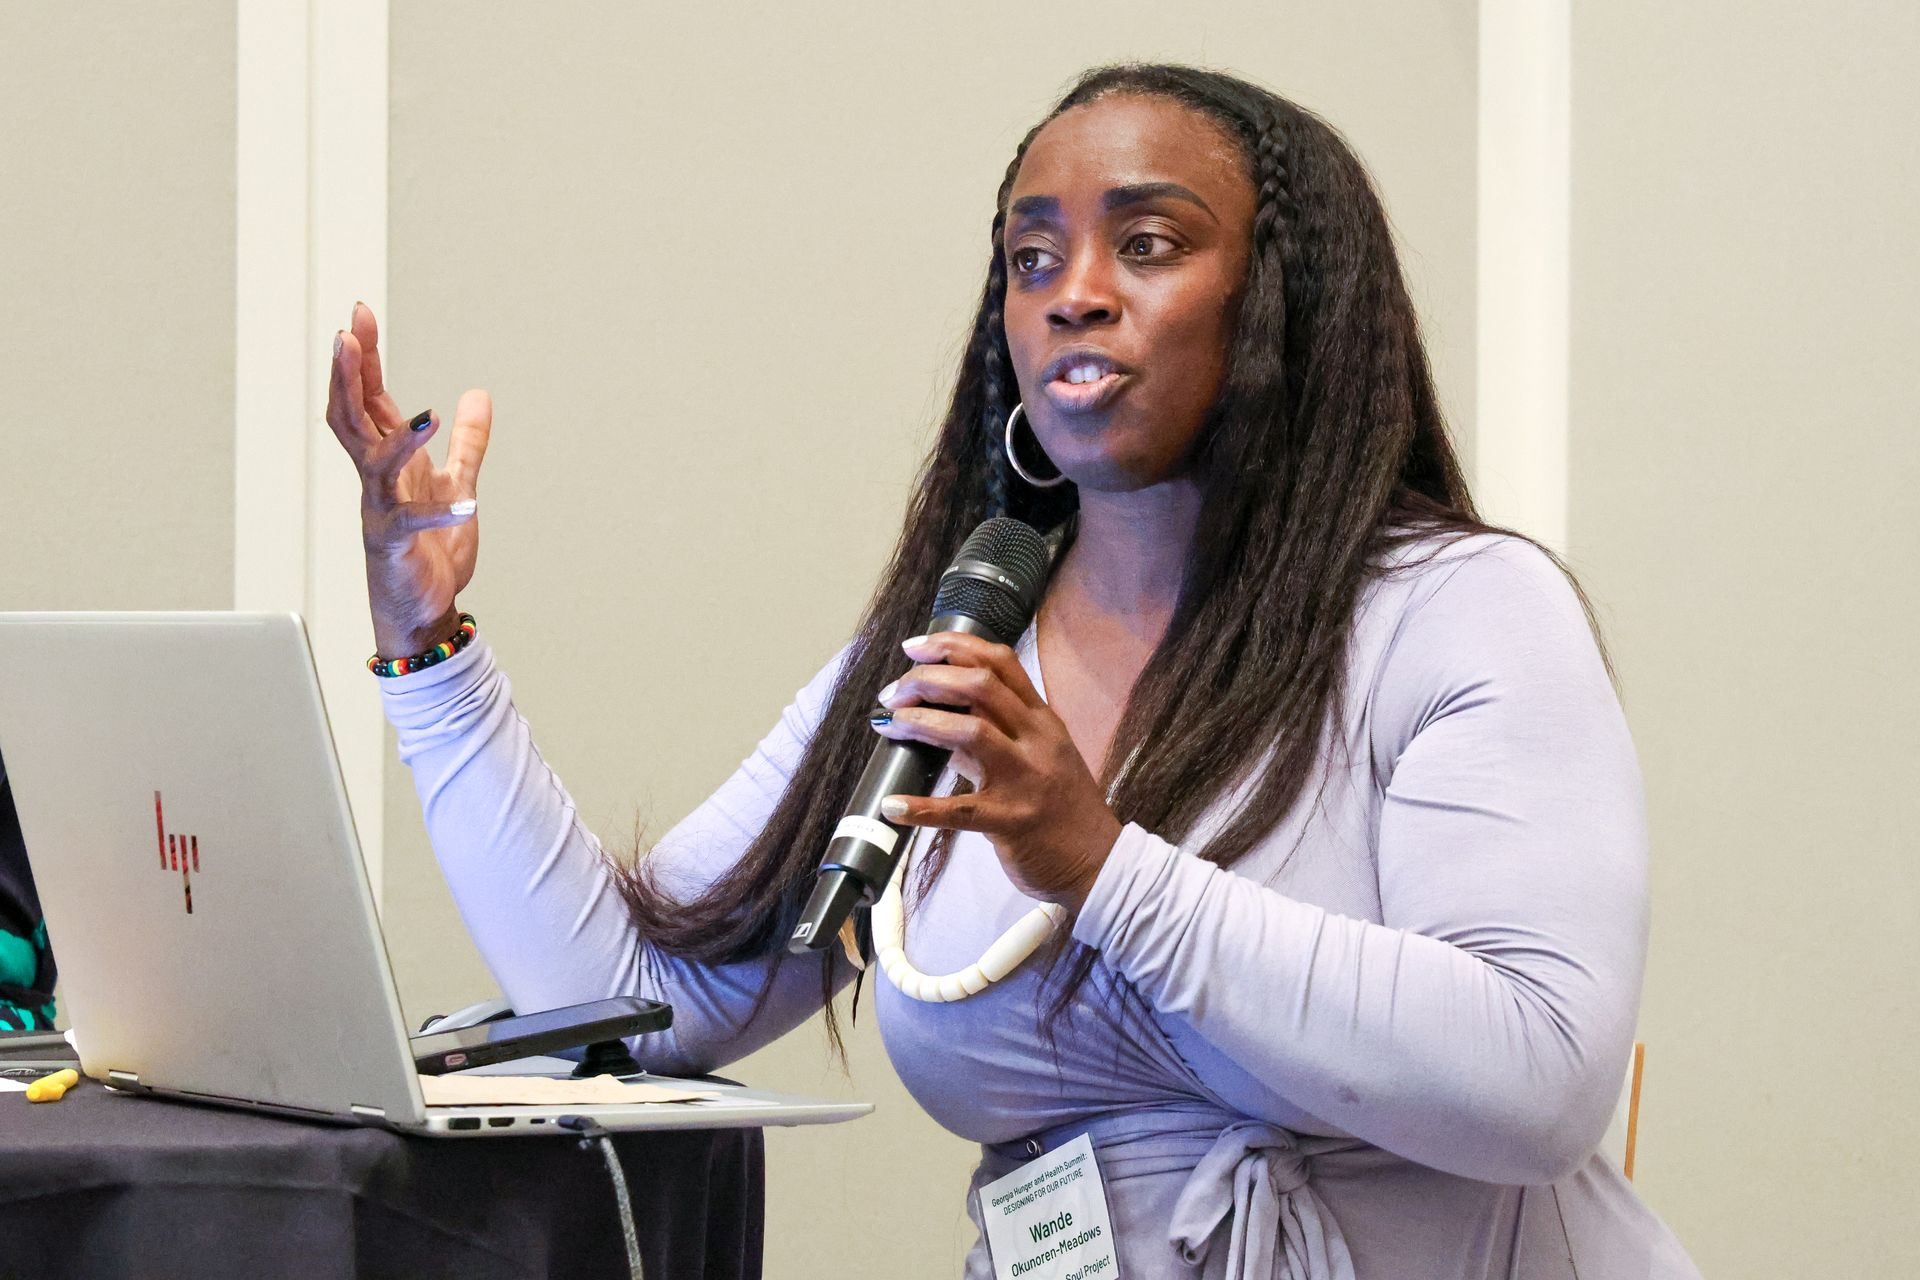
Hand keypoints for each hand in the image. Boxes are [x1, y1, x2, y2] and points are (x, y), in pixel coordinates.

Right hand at [324, 302, 492, 657]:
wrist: (421, 609)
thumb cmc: (428, 549)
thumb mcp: (455, 482)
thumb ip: (468, 440)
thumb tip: (477, 393)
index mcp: (389, 460)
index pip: (368, 397)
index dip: (362, 358)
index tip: (359, 315)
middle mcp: (376, 479)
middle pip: (351, 417)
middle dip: (349, 376)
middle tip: (348, 334)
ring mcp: (382, 509)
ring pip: (374, 464)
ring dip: (398, 439)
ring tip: (424, 416)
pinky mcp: (396, 544)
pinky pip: (414, 524)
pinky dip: (440, 512)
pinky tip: (468, 504)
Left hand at [870, 632, 1121, 909]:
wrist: (1098, 862)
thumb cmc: (1064, 808)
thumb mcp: (1040, 756)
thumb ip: (995, 732)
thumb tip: (939, 715)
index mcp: (1042, 720)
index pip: (1000, 663)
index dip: (953, 646)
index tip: (915, 649)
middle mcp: (1036, 741)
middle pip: (980, 686)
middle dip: (928, 680)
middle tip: (894, 693)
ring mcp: (1025, 779)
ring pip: (971, 731)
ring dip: (923, 723)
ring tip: (891, 725)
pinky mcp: (1011, 821)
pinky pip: (960, 811)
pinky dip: (921, 808)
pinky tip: (893, 807)